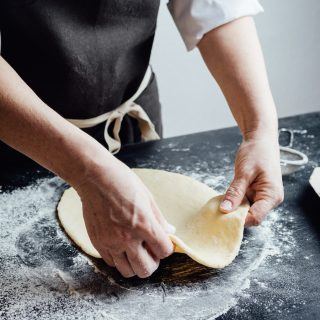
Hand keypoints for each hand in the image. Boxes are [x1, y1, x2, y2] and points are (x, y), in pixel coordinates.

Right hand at [76, 154, 174, 277]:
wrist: (94, 177)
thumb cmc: (122, 182)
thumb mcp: (147, 197)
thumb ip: (159, 219)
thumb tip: (170, 232)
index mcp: (143, 224)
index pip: (164, 251)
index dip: (165, 247)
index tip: (162, 241)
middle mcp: (127, 238)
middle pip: (146, 270)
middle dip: (152, 262)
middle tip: (150, 249)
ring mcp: (110, 243)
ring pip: (127, 272)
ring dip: (135, 263)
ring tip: (135, 249)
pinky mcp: (97, 243)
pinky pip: (111, 263)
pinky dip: (119, 259)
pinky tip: (121, 244)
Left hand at [219, 136, 283, 225]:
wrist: (261, 140)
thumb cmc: (257, 152)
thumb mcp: (244, 172)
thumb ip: (235, 192)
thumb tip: (225, 209)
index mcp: (272, 196)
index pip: (255, 217)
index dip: (239, 220)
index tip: (222, 217)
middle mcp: (269, 199)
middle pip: (251, 216)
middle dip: (235, 215)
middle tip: (218, 211)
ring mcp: (262, 197)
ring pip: (246, 210)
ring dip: (234, 208)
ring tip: (220, 204)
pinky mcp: (255, 193)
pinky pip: (244, 202)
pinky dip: (234, 202)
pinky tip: (224, 199)